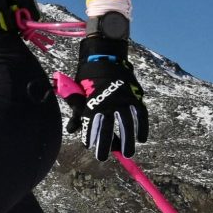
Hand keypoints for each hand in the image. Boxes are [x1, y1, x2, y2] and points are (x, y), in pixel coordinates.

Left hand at [58, 23, 148, 159]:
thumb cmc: (89, 75)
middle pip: (107, 128)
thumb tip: (70, 131)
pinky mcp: (134, 96)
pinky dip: (141, 127)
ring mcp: (123, 100)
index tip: (88, 146)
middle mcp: (107, 102)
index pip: (89, 124)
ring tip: (127, 153)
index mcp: (92, 102)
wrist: (105, 54)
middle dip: (105, 145)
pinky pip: (140, 115)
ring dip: (127, 140)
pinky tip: (141, 139)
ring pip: (126, 124)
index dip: (89, 136)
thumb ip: (76, 111)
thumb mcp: (78, 92)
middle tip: (103, 158)